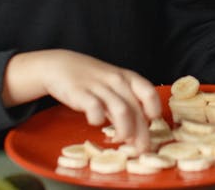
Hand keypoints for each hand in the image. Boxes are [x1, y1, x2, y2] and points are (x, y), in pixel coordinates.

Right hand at [10, 49, 161, 148]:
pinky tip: (96, 123)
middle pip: (135, 108)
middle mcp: (116, 81)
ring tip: (121, 140)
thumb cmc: (91, 79)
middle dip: (141, 132)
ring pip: (121, 110)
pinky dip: (98, 119)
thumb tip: (139, 132)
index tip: (153, 123)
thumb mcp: (113, 86)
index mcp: (127, 77)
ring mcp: (99, 86)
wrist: (59, 66)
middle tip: (142, 149)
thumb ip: (125, 105)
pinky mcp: (80, 92)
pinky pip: (94, 108)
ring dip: (125, 129)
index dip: (154, 108)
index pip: (148, 92)